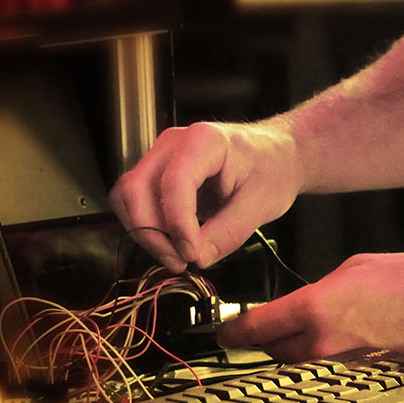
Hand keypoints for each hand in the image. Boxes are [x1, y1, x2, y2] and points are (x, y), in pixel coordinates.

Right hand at [109, 120, 302, 271]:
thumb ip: (228, 233)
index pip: (174, 183)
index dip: (178, 224)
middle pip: (136, 188)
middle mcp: (173, 143)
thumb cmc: (272, 169)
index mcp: (204, 141)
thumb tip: (196, 258)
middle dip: (151, 233)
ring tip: (176, 256)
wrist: (275, 155)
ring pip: (128, 197)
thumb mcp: (262, 204)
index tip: (192, 254)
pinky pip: (136, 203)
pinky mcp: (157, 174)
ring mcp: (161, 157)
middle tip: (179, 262)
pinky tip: (173, 244)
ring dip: (145, 233)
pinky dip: (147, 228)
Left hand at [218, 253, 403, 360]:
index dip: (234, 331)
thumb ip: (318, 288)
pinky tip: (326, 334)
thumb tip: (305, 299)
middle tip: (253, 326)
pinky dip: (316, 352)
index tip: (224, 330)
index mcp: (314, 307)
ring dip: (288, 346)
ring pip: (296, 359)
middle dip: (260, 339)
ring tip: (288, 328)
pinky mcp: (356, 367)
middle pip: (272, 349)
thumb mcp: (352, 268)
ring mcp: (339, 359)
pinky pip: (322, 362)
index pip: (257, 327)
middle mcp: (321, 340)